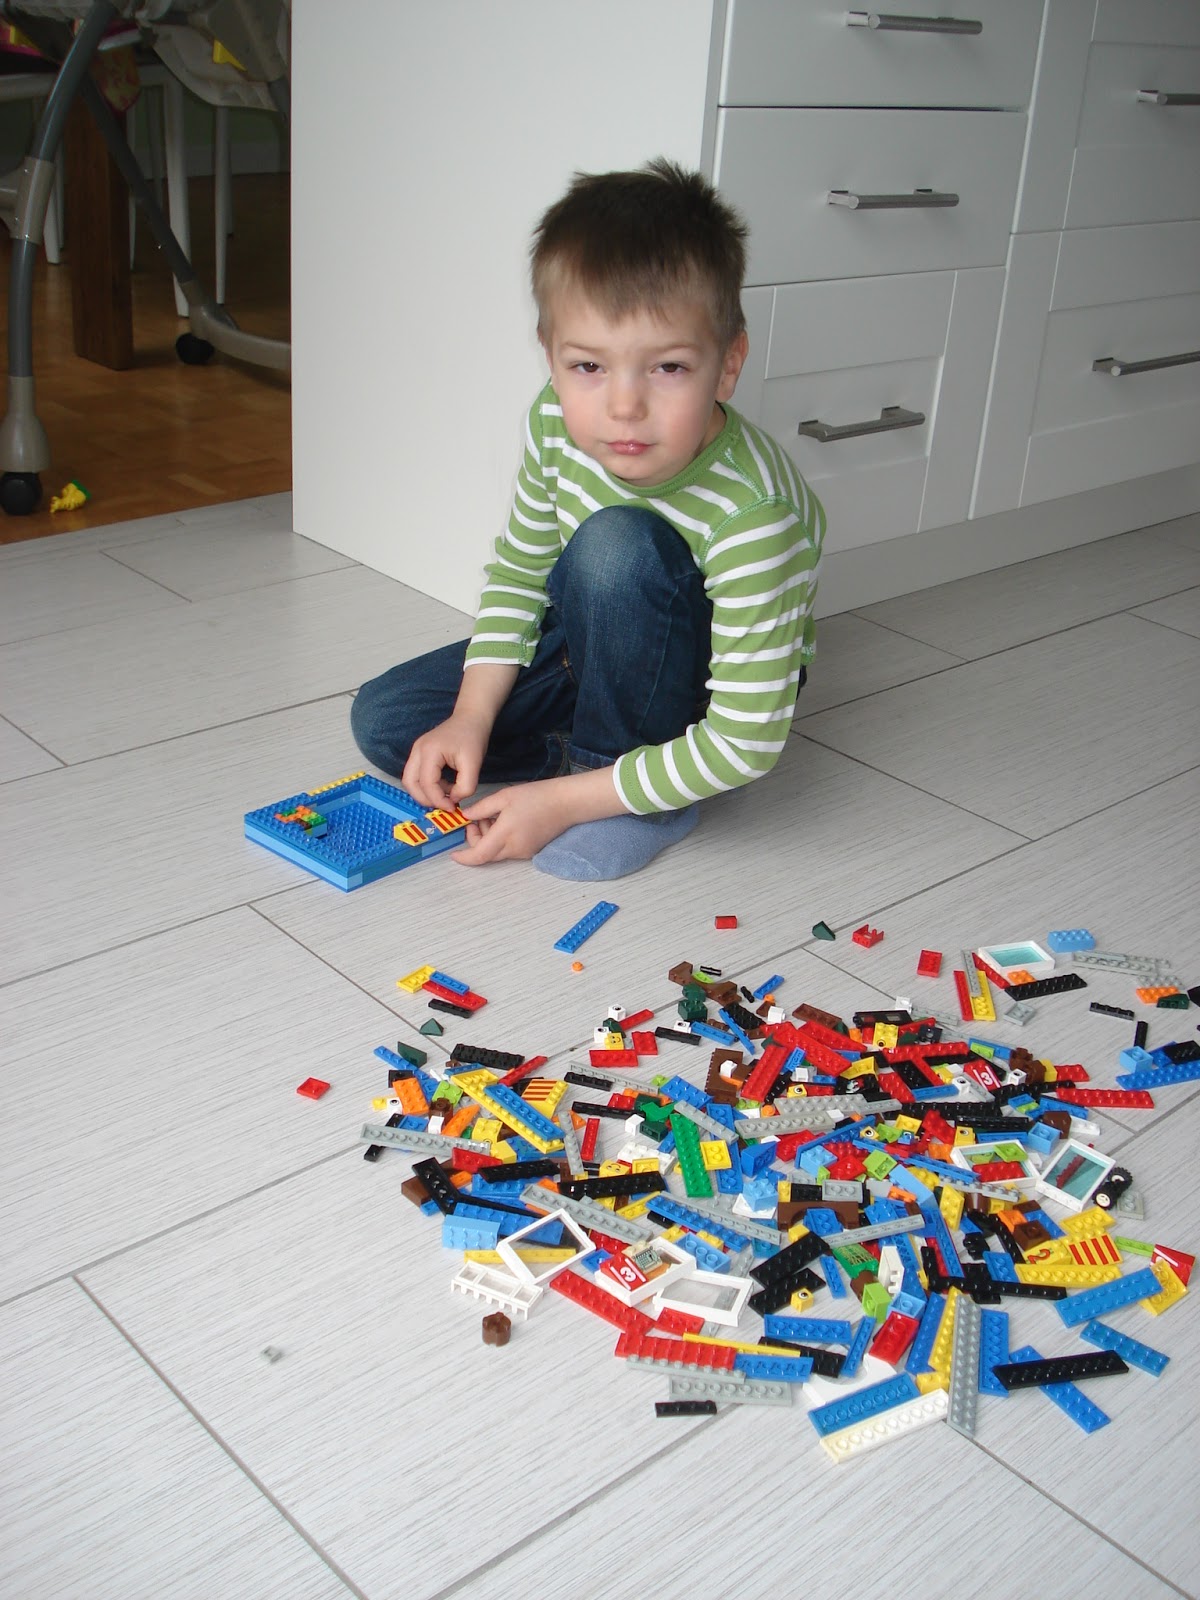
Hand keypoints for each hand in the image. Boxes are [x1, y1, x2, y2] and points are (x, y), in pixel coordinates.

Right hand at [402, 711, 489, 808]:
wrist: (471, 718)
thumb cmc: (473, 737)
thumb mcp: (474, 764)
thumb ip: (465, 786)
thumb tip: (453, 799)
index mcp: (430, 751)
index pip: (426, 783)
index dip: (438, 799)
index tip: (453, 807)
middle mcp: (418, 750)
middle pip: (409, 783)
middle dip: (425, 799)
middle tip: (444, 805)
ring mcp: (416, 751)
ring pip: (410, 780)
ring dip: (425, 793)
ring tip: (446, 796)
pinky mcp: (420, 753)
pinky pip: (417, 775)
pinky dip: (427, 785)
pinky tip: (445, 786)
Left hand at [452, 768, 626, 865]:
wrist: (566, 803)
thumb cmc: (536, 796)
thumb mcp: (504, 797)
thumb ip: (482, 808)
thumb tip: (465, 817)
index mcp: (505, 835)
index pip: (478, 855)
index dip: (463, 857)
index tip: (452, 853)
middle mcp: (514, 849)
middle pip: (486, 854)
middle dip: (475, 840)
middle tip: (477, 819)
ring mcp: (524, 852)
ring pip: (497, 852)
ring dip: (488, 838)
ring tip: (493, 816)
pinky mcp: (531, 851)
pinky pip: (508, 850)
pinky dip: (500, 839)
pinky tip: (505, 822)